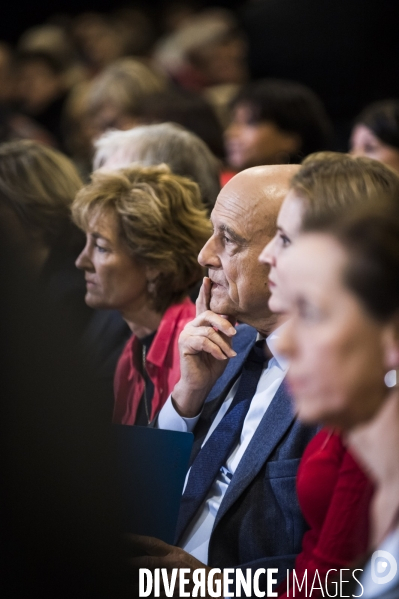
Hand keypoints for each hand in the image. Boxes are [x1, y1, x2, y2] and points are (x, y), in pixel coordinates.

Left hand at [128, 535, 222, 597]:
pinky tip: (136, 592)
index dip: (136, 540)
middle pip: (148, 561)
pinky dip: (147, 593)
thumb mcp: (180, 559)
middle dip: (131, 562)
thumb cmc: (196, 572)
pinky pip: (156, 594)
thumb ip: (164, 556)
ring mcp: (174, 579)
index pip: (152, 543)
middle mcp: (173, 563)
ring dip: (136, 583)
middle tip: (118, 560)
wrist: (215, 586)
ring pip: (149, 580)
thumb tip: (145, 552)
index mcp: (173, 552)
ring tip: (121, 582)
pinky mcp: (174, 593)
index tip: (121, 537)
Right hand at [172, 277, 236, 416]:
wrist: (201, 382)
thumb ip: (226, 330)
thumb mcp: (224, 344)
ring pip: (208, 331)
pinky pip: (204, 341)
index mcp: (201, 324)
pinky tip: (221, 357)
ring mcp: (186, 333)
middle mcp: (191, 325)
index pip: (202, 305)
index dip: (204, 292)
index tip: (207, 279)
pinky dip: (216, 349)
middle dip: (223, 323)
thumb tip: (233, 314)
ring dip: (222, 344)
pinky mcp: (184, 343)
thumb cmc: (212, 364)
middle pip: (208, 314)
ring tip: (229, 354)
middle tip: (234, 334)